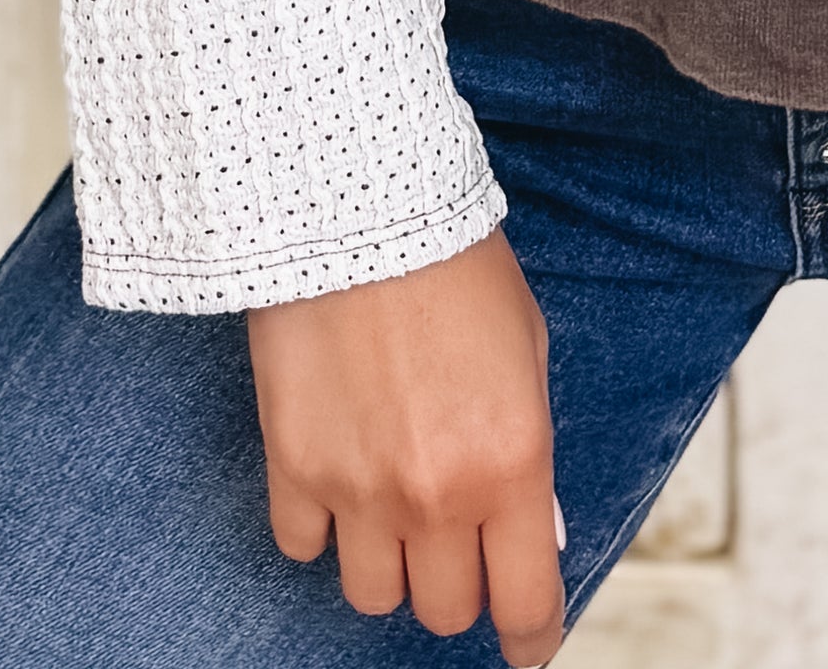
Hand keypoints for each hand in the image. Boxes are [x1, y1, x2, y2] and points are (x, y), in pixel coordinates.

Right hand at [247, 229, 565, 660]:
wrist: (355, 203)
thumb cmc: (452, 262)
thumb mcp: (526, 349)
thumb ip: (529, 448)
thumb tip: (534, 528)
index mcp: (511, 463)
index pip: (526, 603)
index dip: (531, 639)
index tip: (528, 647)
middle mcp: (437, 494)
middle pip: (442, 610)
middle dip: (455, 582)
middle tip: (454, 536)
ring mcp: (359, 489)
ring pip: (370, 594)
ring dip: (386, 559)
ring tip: (389, 498)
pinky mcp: (294, 468)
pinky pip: (302, 547)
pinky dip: (319, 524)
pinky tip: (335, 471)